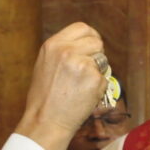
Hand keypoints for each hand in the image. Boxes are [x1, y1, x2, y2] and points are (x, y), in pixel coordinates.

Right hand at [14, 23, 108, 149]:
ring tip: (80, 86)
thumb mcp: (45, 64)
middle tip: (87, 71)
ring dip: (98, 72)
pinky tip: (84, 96)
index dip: (91, 36)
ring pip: (103, 61)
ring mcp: (82, 64)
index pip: (82, 28)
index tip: (93, 46)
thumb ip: (63, 51)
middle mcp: (67, 51)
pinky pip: (105, 78)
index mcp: (53, 45)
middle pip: (96, 42)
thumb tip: (86, 45)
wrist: (45, 121)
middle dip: (96, 55)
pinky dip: (99, 88)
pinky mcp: (94, 79)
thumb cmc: (44, 98)